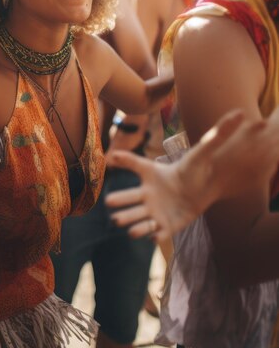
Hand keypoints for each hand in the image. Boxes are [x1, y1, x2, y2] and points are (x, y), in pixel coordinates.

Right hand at [105, 110, 278, 240]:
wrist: (202, 190)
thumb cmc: (194, 170)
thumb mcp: (203, 154)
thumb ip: (215, 135)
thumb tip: (238, 113)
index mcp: (150, 177)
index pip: (134, 167)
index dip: (122, 164)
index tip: (108, 174)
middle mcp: (147, 196)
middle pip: (128, 201)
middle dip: (121, 206)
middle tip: (113, 210)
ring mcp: (155, 212)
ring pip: (137, 219)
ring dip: (132, 223)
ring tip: (130, 228)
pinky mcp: (166, 226)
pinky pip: (155, 232)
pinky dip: (151, 234)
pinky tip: (153, 235)